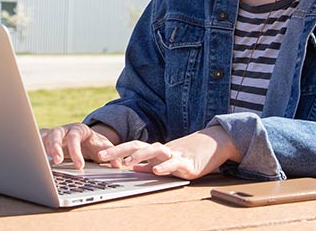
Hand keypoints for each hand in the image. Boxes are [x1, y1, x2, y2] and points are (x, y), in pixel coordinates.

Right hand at [40, 123, 122, 169]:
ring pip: (45, 137)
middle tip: (57, 161)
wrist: (86, 139)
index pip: (75, 138)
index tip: (79, 166)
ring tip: (45, 162)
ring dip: (44, 148)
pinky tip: (36, 159)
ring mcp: (54, 134)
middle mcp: (65, 130)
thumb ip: (112, 154)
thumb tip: (119, 164)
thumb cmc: (94, 144)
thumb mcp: (105, 147)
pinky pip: (38, 142)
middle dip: (56, 147)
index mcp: (80, 129)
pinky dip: (37, 149)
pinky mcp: (47, 141)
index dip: (76, 151)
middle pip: (56, 133)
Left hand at [97, 126, 240, 179]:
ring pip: (155, 150)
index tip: (100, 155)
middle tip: (103, 155)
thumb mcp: (166, 161)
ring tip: (127, 162)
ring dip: (140, 155)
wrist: (215, 144)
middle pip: (138, 145)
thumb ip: (150, 165)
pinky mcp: (187, 163)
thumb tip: (134, 169)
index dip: (117, 150)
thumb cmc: (189, 155)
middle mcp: (163, 149)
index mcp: (156, 151)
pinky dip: (165, 166)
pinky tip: (156, 170)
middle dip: (119, 150)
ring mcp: (174, 154)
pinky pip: (174, 163)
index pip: (133, 147)